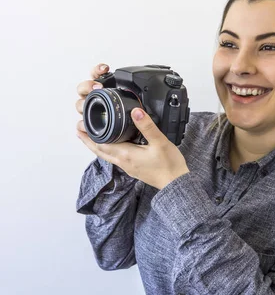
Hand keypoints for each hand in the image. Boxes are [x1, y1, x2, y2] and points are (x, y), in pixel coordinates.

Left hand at [76, 64, 189, 190]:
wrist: (176, 183)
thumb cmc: (169, 165)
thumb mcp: (159, 142)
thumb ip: (147, 126)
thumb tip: (135, 111)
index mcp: (126, 154)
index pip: (101, 144)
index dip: (90, 135)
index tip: (81, 125)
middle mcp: (123, 162)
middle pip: (99, 151)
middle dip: (88, 140)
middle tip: (78, 130)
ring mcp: (127, 166)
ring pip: (106, 155)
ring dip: (96, 146)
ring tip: (89, 137)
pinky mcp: (133, 168)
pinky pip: (114, 158)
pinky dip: (107, 150)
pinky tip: (111, 146)